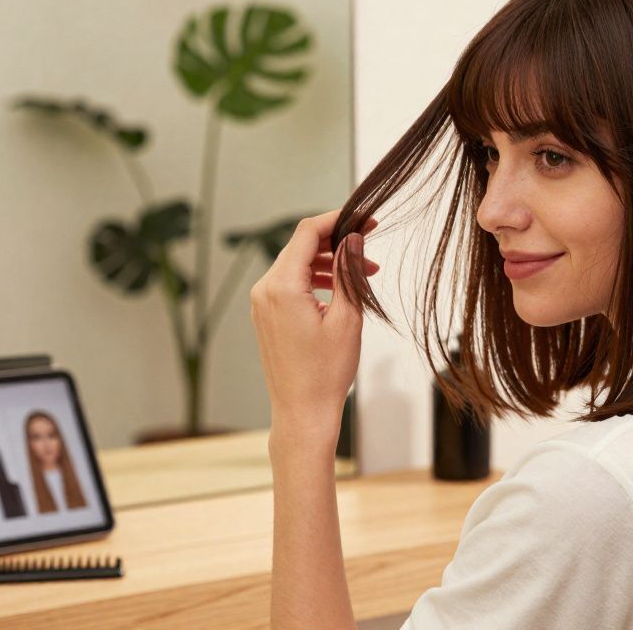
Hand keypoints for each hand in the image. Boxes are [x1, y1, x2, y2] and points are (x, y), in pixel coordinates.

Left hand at [250, 208, 379, 434]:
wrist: (302, 412)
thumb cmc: (326, 371)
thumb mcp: (348, 318)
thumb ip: (349, 272)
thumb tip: (354, 239)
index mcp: (282, 287)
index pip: (307, 232)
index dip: (339, 220)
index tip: (366, 221)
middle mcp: (265, 289)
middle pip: (301, 246)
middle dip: (337, 241)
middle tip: (370, 246)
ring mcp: (262, 303)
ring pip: (297, 264)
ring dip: (329, 262)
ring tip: (363, 273)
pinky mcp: (266, 314)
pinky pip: (291, 283)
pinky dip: (316, 279)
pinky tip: (341, 289)